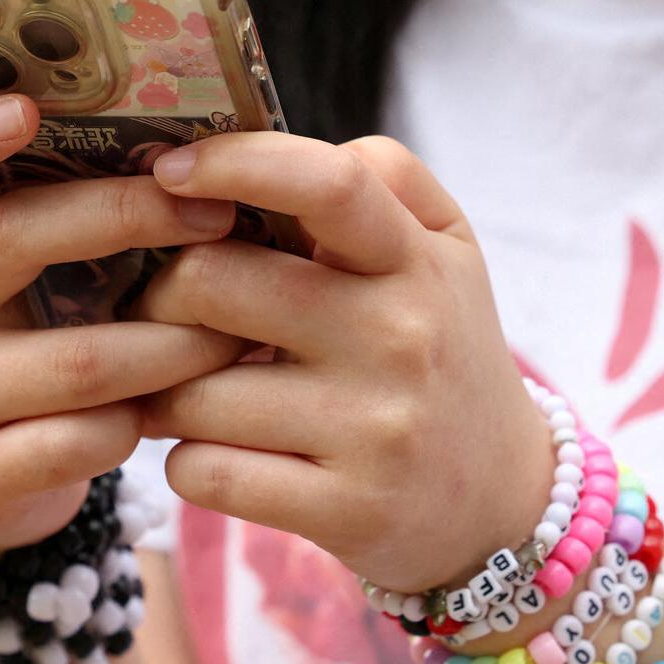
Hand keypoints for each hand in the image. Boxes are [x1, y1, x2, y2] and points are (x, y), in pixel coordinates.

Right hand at [0, 94, 243, 551]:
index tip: (28, 110)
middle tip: (216, 213)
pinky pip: (82, 442)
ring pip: (82, 359)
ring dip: (176, 343)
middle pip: (16, 239)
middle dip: (126, 217)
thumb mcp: (28, 285)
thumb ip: (69, 233)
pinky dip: (142, 419)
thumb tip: (181, 165)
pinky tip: (172, 408)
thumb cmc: (34, 357)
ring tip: (236, 332)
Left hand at [140, 131, 550, 591]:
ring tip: (191, 390)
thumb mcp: (446, 251)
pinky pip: (205, 472)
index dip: (233, 162)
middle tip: (166, 311)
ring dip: (166, 390)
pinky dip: (188, 460)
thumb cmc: (445, 350)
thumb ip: (384, 177)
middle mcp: (400, 337)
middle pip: (213, 284)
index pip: (327, 184)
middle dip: (161, 295)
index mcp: (415, 262)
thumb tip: (277, 154)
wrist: (502, 496)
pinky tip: (218, 451)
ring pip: (191, 393)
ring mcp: (375, 429)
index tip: (168, 172)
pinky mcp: (346, 509)